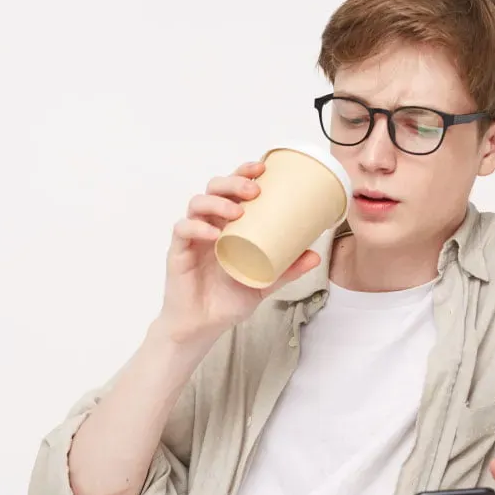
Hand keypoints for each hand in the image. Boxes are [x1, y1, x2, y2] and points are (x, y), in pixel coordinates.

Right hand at [156, 161, 320, 345]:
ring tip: (236, 212)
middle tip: (254, 191)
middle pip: (214, 188)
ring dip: (217, 202)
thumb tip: (316, 255)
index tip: (263, 169)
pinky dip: (197, 228)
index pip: (232, 188)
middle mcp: (209, 224)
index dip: (244, 172)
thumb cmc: (228, 299)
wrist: (203, 326)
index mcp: (227, 224)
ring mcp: (192, 236)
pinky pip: (183, 230)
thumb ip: (287, 269)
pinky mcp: (178, 251)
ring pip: (197, 203)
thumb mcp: (264, 282)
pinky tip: (214, 234)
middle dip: (233, 182)